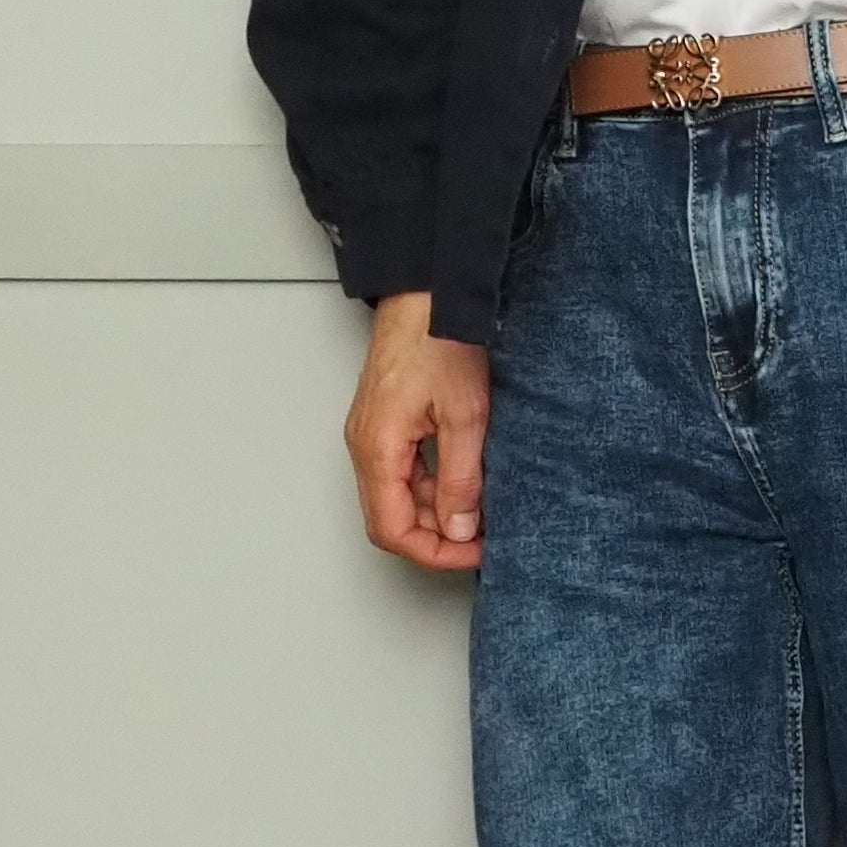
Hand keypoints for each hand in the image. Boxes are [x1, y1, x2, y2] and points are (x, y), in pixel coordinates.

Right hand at [347, 290, 491, 569]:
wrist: (426, 294)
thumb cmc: (439, 339)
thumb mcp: (465, 416)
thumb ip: (461, 478)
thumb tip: (460, 528)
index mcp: (377, 449)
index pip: (392, 531)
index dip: (435, 552)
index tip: (474, 552)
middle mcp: (365, 447)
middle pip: (390, 520)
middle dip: (436, 537)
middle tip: (481, 537)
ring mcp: (371, 435)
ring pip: (396, 498)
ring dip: (436, 512)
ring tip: (479, 507)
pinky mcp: (383, 424)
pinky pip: (401, 473)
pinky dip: (431, 487)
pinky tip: (463, 480)